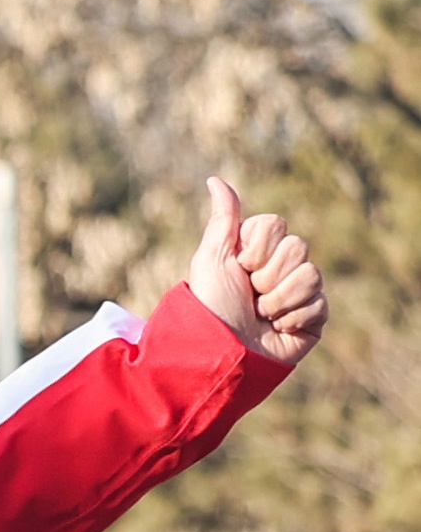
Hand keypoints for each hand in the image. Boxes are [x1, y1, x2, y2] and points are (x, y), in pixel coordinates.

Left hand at [185, 176, 325, 367]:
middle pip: (298, 247)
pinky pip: (320, 303)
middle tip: (250, 294)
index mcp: (255, 250)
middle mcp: (279, 268)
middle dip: (268, 274)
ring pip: (312, 274)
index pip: (275, 225)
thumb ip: (223, 220)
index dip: (257, 247)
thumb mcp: (211, 259)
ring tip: (260, 314)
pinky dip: (294, 318)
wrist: (224, 352)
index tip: (239, 266)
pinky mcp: (314, 317)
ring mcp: (299, 292)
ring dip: (279, 299)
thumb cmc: (211, 305)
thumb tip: (215, 179)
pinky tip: (278, 328)